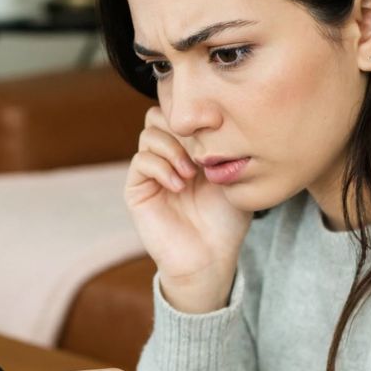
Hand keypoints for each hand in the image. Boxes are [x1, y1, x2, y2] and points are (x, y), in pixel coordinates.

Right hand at [126, 106, 251, 311]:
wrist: (209, 258)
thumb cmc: (226, 221)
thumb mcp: (234, 176)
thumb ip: (223, 146)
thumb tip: (214, 119)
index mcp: (190, 149)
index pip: (181, 112)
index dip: (194, 115)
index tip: (214, 130)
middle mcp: (167, 156)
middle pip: (160, 114)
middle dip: (181, 127)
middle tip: (201, 150)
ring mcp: (151, 171)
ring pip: (149, 133)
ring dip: (172, 148)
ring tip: (191, 173)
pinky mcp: (137, 189)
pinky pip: (141, 160)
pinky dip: (161, 167)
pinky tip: (179, 185)